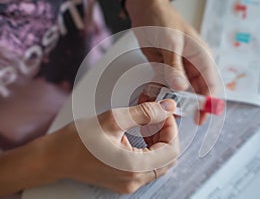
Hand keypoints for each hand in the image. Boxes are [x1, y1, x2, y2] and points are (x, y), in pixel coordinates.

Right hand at [0, 99, 178, 195]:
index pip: (171, 151)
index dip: (172, 129)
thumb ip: (144, 112)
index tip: (164, 114)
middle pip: (167, 158)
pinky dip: (148, 149)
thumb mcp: (113, 119)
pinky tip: (139, 135)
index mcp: (133, 167)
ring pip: (158, 162)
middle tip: (156, 116)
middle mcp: (134, 180)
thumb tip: (167, 107)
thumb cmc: (77, 140)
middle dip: (166, 134)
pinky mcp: (124, 181)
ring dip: (158, 141)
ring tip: (146, 123)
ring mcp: (129, 183)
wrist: (55, 157)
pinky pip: (146, 167)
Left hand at [126, 0, 219, 124]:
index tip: (200, 118)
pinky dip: (163, 93)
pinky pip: (167, 87)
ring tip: (166, 109)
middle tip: (179, 116)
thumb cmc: (163, 19)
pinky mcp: (167, 70)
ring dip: (175, 101)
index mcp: (202, 57)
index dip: (209, 103)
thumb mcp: (170, 42)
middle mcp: (193, 66)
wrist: (145, 10)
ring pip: (182, 92)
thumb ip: (174, 66)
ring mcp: (179, 69)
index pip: (212, 85)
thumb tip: (181, 88)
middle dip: (190, 106)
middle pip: (197, 92)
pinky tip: (157, 98)